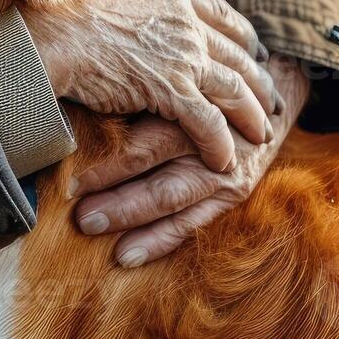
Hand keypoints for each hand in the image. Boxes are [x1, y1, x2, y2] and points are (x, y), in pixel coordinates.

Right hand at [24, 0, 278, 171]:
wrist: (53, 40)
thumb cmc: (70, 28)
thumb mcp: (119, 8)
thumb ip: (146, 19)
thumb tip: (149, 32)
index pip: (227, 16)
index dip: (247, 40)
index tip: (257, 55)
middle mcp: (186, 24)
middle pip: (240, 57)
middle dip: (261, 84)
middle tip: (272, 105)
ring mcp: (183, 55)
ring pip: (235, 91)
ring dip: (252, 118)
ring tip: (261, 137)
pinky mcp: (172, 89)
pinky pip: (209, 122)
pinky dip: (220, 144)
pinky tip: (224, 160)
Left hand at [67, 57, 308, 266]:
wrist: (269, 96)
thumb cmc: (203, 87)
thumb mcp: (175, 82)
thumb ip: (136, 98)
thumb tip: (74, 106)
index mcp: (187, 115)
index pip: (140, 148)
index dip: (104, 167)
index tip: (68, 182)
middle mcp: (205, 148)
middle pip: (156, 180)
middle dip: (116, 201)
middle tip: (79, 217)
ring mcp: (221, 175)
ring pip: (171, 202)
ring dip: (131, 220)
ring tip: (94, 232)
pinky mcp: (233, 195)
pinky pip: (191, 224)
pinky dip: (159, 240)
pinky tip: (128, 256)